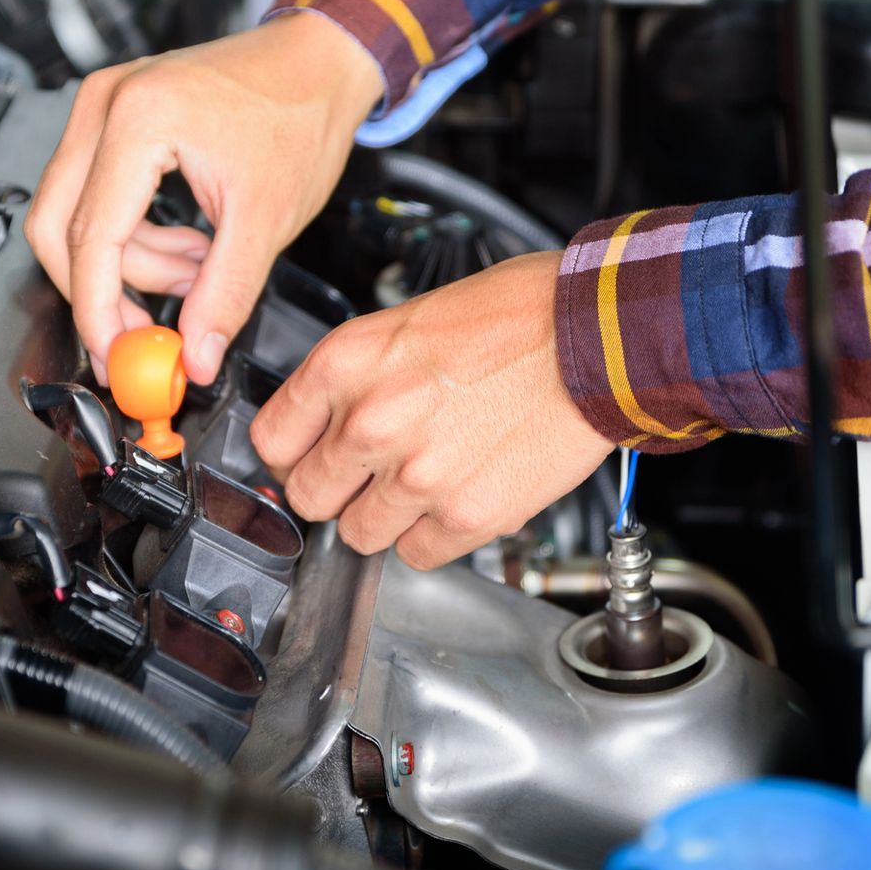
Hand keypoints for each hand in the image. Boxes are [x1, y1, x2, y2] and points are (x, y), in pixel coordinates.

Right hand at [25, 13, 382, 384]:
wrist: (319, 60)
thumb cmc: (300, 112)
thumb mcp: (266, 219)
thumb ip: (223, 295)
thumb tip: (194, 356)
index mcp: (140, 119)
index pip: (91, 238)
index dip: (98, 310)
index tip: (115, 356)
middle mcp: (107, 103)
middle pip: (59, 228)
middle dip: (101, 293)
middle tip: (145, 335)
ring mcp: (103, 104)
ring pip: (73, 216)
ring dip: (127, 264)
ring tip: (195, 273)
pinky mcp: (111, 115)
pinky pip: (93, 195)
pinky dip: (132, 236)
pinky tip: (186, 246)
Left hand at [250, 252, 614, 569]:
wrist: (598, 335)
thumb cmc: (518, 314)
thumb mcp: (408, 321)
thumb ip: (358, 378)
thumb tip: (329, 423)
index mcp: (346, 364)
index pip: (272, 442)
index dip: (291, 455)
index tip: (308, 458)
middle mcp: (369, 422)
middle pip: (307, 497)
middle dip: (335, 491)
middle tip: (367, 476)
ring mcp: (415, 475)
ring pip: (358, 534)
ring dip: (385, 517)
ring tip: (424, 482)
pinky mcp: (465, 515)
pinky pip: (417, 555)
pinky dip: (433, 536)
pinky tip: (457, 496)